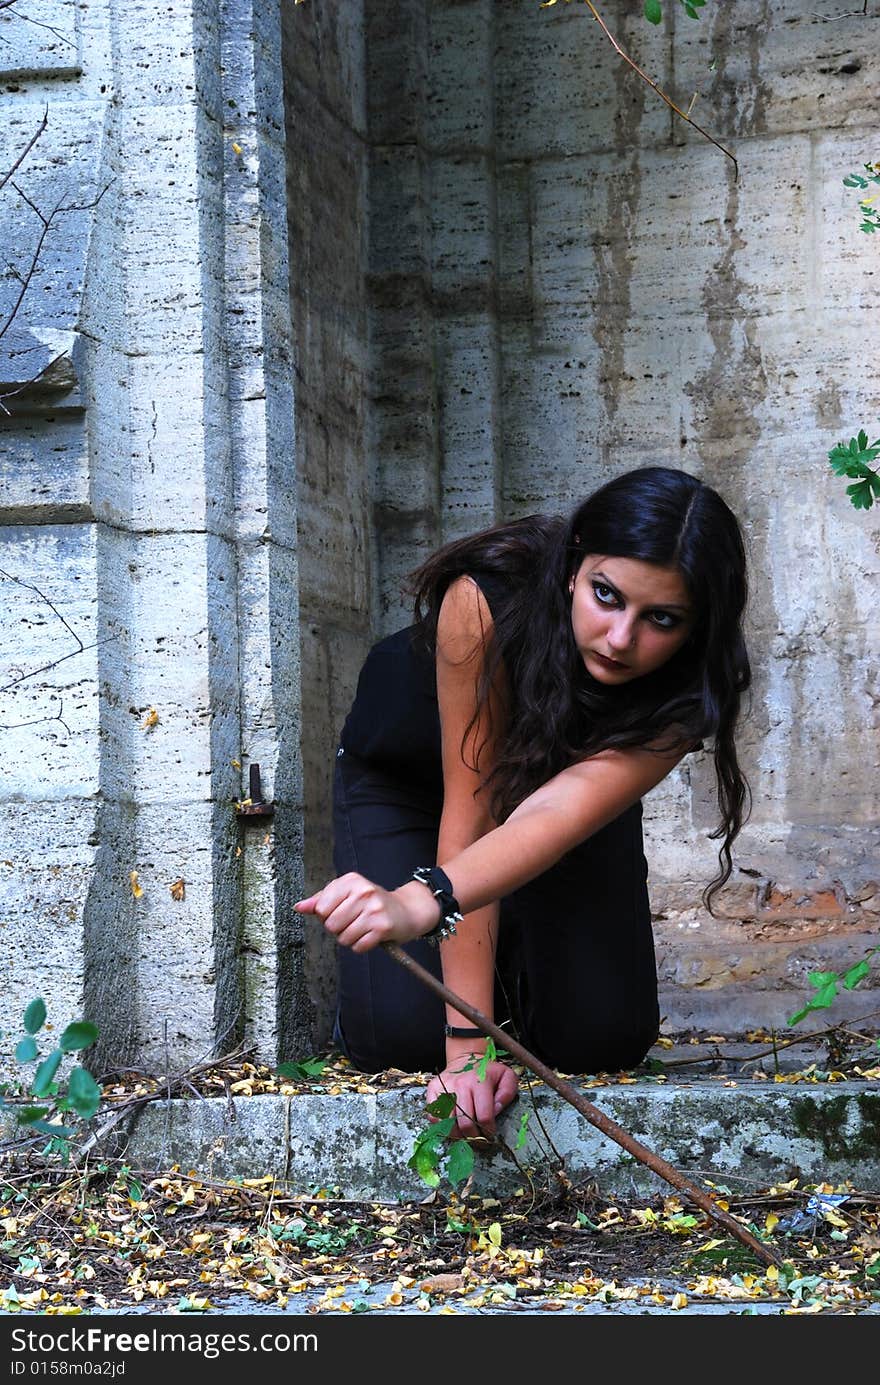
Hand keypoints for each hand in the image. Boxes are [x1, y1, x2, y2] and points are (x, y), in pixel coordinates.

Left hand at [294, 874, 440, 951]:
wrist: (407, 910)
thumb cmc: (372, 903)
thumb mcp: (347, 894)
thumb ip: (321, 900)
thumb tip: (299, 907)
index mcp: (351, 880)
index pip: (321, 907)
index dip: (326, 915)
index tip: (340, 911)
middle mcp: (363, 891)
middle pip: (331, 924)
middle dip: (338, 928)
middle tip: (353, 921)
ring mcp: (374, 909)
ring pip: (343, 937)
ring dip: (350, 938)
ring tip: (362, 928)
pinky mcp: (383, 927)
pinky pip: (358, 947)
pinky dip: (362, 946)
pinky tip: (370, 936)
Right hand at [426, 1057, 517, 1140]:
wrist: (467, 1057)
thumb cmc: (487, 1071)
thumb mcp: (507, 1077)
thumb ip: (507, 1094)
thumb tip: (496, 1110)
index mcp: (480, 1082)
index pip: (484, 1116)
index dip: (488, 1131)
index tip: (490, 1134)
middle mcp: (461, 1084)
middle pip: (465, 1123)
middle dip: (474, 1137)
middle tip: (478, 1139)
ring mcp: (444, 1087)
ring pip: (448, 1122)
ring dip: (458, 1134)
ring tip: (465, 1134)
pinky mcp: (432, 1089)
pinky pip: (433, 1115)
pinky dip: (441, 1125)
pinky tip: (452, 1125)